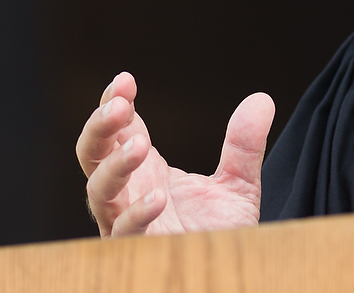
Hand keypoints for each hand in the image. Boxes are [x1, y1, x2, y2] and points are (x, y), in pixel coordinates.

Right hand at [76, 71, 274, 236]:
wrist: (227, 278)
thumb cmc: (221, 235)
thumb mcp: (239, 186)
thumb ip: (245, 146)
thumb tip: (262, 99)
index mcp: (145, 171)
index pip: (117, 130)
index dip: (114, 103)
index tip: (126, 80)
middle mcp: (128, 194)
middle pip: (92, 156)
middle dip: (99, 127)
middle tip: (119, 105)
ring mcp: (127, 224)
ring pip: (98, 192)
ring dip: (114, 166)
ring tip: (140, 146)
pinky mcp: (138, 252)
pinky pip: (123, 234)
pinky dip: (135, 214)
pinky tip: (157, 197)